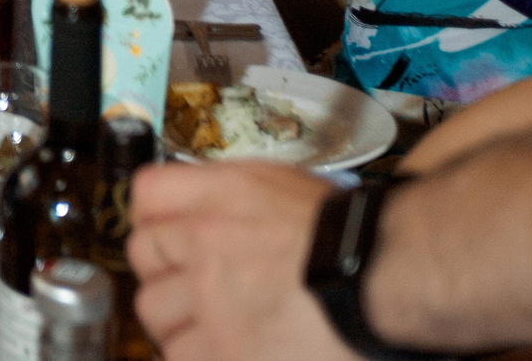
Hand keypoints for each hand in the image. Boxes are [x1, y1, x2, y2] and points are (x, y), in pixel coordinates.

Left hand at [128, 161, 351, 360]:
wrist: (389, 280)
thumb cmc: (349, 238)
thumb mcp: (286, 186)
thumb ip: (233, 193)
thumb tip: (196, 208)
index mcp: (224, 194)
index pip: (147, 193)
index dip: (152, 216)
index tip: (163, 237)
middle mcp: (206, 240)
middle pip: (142, 253)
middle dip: (164, 272)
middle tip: (194, 289)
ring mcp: (210, 298)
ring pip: (153, 310)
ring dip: (178, 320)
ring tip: (217, 325)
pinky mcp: (223, 349)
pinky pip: (180, 353)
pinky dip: (198, 353)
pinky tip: (228, 350)